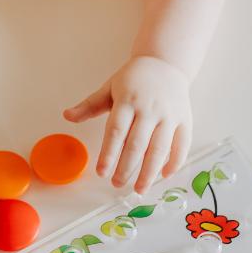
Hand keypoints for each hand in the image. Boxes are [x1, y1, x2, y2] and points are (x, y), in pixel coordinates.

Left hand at [64, 55, 192, 193]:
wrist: (165, 63)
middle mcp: (149, 109)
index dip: (108, 154)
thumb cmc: (134, 78)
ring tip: (139, 189)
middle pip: (137, 144)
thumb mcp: (109, 87)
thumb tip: (67, 116)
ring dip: (150, 172)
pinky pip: (182, 144)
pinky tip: (164, 176)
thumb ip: (89, 105)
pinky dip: (175, 162)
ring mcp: (169, 115)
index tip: (102, 173)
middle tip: (117, 184)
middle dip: (126, 167)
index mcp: (128, 100)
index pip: (116, 131)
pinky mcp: (184, 119)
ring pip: (159, 148)